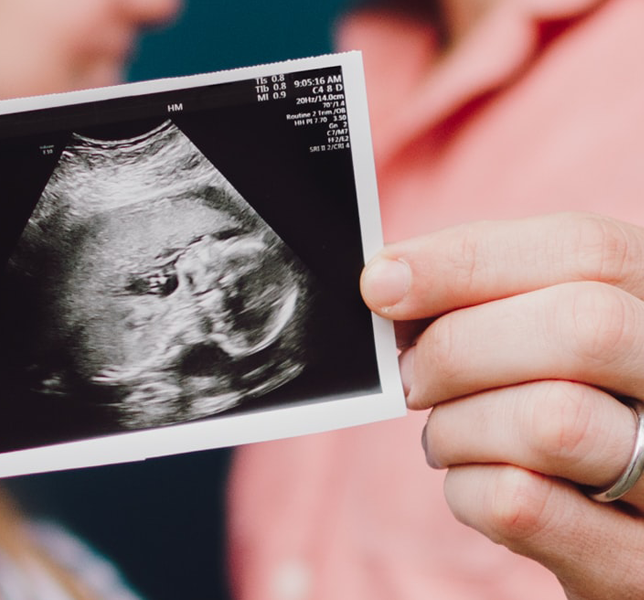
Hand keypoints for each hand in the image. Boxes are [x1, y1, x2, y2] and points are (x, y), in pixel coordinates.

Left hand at [361, 213, 643, 599]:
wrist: (625, 537)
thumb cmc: (576, 417)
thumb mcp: (552, 346)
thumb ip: (490, 300)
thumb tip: (388, 280)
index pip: (585, 251)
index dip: (466, 261)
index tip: (382, 283)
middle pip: (580, 326)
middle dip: (458, 347)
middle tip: (411, 376)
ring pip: (550, 421)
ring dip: (456, 427)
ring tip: (447, 435)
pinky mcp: (637, 564)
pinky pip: (521, 506)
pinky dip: (464, 489)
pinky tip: (472, 484)